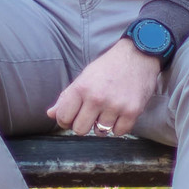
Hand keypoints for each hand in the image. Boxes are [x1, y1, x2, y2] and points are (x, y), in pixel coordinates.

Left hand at [48, 38, 162, 137]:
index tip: (72, 117)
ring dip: (102, 126)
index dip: (65, 120)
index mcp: (81, 88)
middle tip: (90, 116)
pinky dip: (118, 127)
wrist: (137, 56)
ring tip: (106, 112)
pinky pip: (119, 132)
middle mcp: (96, 98)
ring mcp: (115, 106)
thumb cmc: (108, 67)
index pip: (63, 117)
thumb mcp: (84, 77)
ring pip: (100, 132)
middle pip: (80, 130)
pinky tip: (118, 115)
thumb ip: (66, 97)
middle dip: (83, 125)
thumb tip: (50, 114)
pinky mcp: (132, 111)